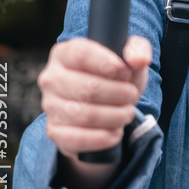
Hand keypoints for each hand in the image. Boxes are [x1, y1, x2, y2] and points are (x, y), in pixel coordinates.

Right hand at [38, 36, 151, 159]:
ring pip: (85, 114)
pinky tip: (116, 132)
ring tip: (128, 113)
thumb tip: (138, 59)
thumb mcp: (129, 59)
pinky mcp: (54, 131)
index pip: (82, 54)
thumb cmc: (116, 77)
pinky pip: (76, 138)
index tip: (126, 73)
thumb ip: (138, 49)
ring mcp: (50, 106)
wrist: (106, 106)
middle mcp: (51, 78)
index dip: (109, 65)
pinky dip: (102, 138)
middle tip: (132, 96)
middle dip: (120, 94)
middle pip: (88, 88)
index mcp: (65, 53)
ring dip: (115, 116)